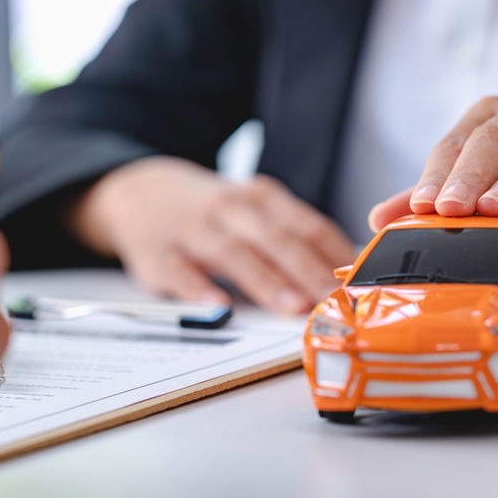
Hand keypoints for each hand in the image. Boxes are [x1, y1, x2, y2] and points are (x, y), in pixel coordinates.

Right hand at [69, 156, 355, 312]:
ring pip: (233, 253)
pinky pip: (178, 271)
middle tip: (334, 299)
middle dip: (309, 270)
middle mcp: (229, 208)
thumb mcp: (250, 207)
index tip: (360, 282)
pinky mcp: (156, 253)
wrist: (137, 189)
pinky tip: (218, 307)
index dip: (335, 254)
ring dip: (266, 280)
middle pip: (276, 238)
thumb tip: (344, 274)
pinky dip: (198, 289)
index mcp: (260, 198)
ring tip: (292, 306)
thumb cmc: (208, 209)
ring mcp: (192, 229)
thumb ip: (291, 234)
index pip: (306, 225)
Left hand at [368, 88, 497, 231]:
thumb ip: (437, 198)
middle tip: (451, 209)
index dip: (437, 173)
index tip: (420, 206)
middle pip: (495, 138)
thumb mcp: (489, 184)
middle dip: (469, 174)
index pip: (457, 142)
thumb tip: (379, 220)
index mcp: (493, 117)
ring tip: (495, 208)